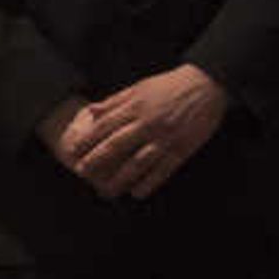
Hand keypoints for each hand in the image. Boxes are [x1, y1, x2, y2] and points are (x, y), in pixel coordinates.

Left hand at [60, 64, 227, 199]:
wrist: (206, 85)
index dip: (86, 141)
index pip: (104, 127)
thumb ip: (114, 102)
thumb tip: (90, 112)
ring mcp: (165, 137)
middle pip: (117, 146)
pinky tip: (137, 193)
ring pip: (138, 162)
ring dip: (121, 178)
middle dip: (97, 161)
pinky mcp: (183, 148)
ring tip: (106, 191)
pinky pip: (164, 169)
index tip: (72, 152)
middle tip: (82, 174)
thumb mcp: (138, 87)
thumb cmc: (169, 86)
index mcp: (134, 108)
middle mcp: (147, 124)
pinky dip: (150, 182)